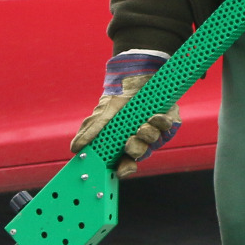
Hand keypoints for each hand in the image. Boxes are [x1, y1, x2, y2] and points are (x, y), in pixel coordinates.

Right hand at [71, 53, 180, 176]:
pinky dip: (161, 122)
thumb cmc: (116, 97)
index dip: (124, 169)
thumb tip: (75, 149)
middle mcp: (141, 139)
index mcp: (124, 142)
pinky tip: (155, 116)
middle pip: (140, 153)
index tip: (120, 170)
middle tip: (129, 141)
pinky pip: (169, 126)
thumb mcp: (101, 114)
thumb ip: (90, 132)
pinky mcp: (168, 119)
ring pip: (155, 141)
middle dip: (135, 149)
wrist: (133, 75)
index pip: (125, 163)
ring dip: (147, 134)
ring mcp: (155, 130)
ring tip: (142, 125)